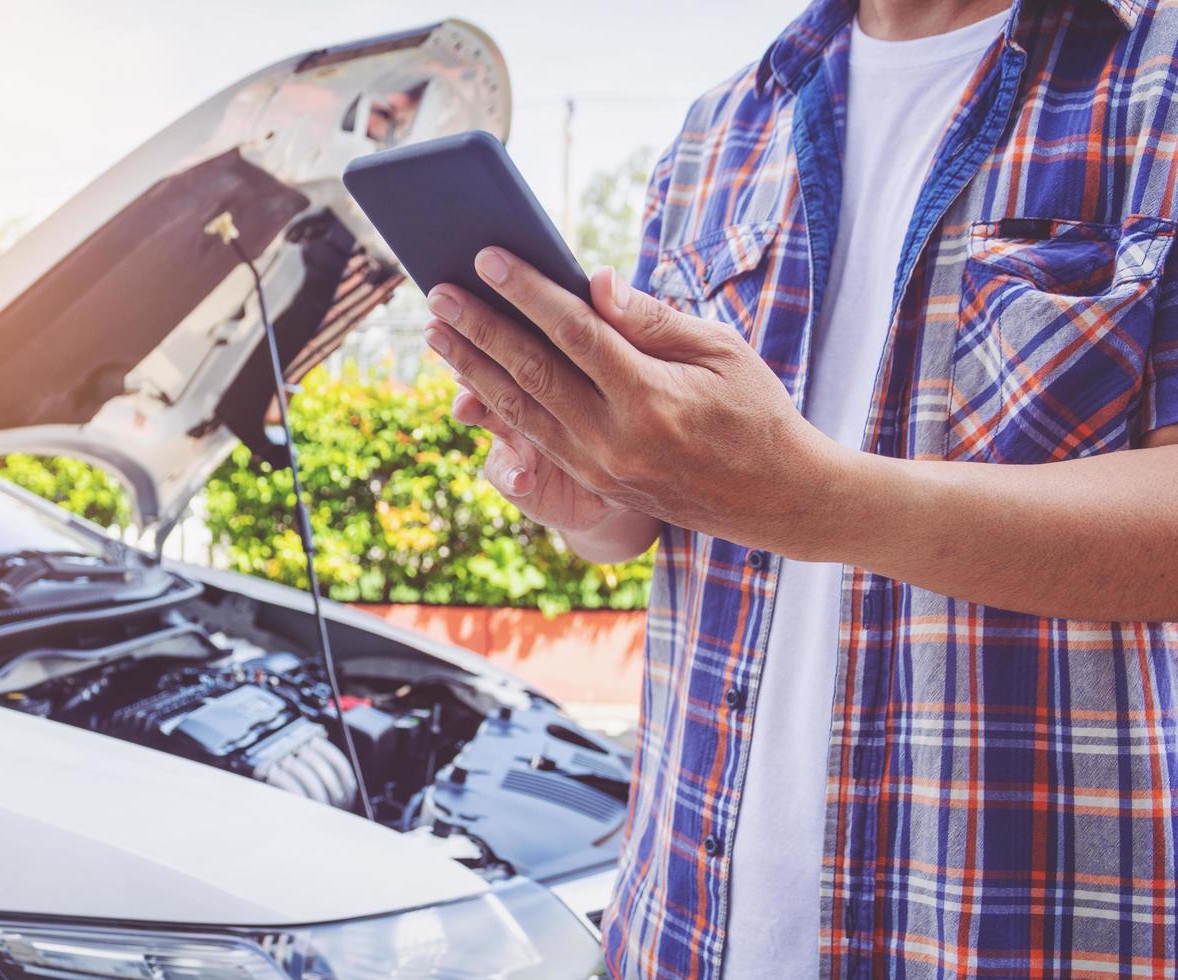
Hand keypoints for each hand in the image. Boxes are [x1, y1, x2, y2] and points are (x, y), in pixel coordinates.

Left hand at [422, 248, 848, 556]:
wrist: (776, 499)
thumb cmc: (755, 410)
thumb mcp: (721, 350)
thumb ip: (652, 319)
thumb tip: (594, 282)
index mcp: (651, 399)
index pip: (574, 333)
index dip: (526, 292)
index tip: (486, 257)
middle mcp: (615, 440)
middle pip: (531, 372)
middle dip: (478, 329)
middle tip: (436, 292)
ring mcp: (599, 469)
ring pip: (521, 411)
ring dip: (473, 368)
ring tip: (437, 332)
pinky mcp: (594, 484)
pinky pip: (534, 438)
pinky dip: (497, 406)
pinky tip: (471, 379)